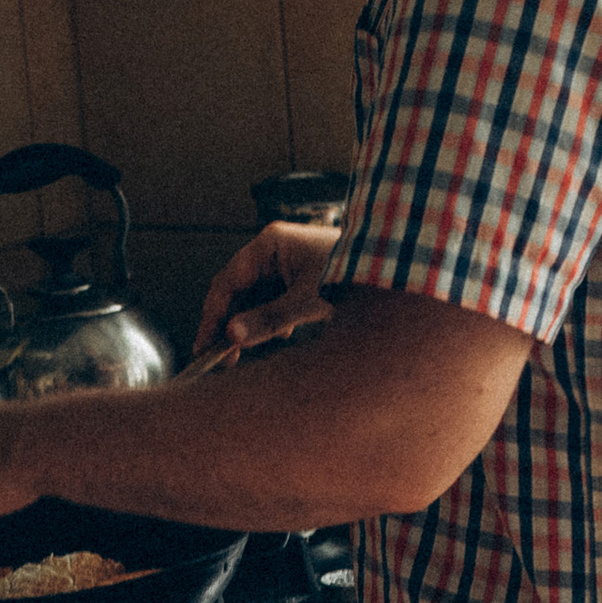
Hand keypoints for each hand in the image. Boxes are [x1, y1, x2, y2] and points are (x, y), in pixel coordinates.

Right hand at [193, 221, 341, 366]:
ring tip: (243, 355)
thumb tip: (232, 336)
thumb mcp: (307, 300)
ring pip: (256, 299)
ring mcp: (288, 265)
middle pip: (238, 291)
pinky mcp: (302, 280)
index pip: (227, 281)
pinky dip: (271, 322)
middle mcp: (275, 251)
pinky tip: (278, 338)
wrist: (396, 267)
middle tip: (219, 358)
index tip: (205, 345)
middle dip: (229, 324)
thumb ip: (269, 319)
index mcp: (270, 243)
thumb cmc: (355, 272)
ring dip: (251, 326)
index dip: (213, 315)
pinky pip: (275, 302)